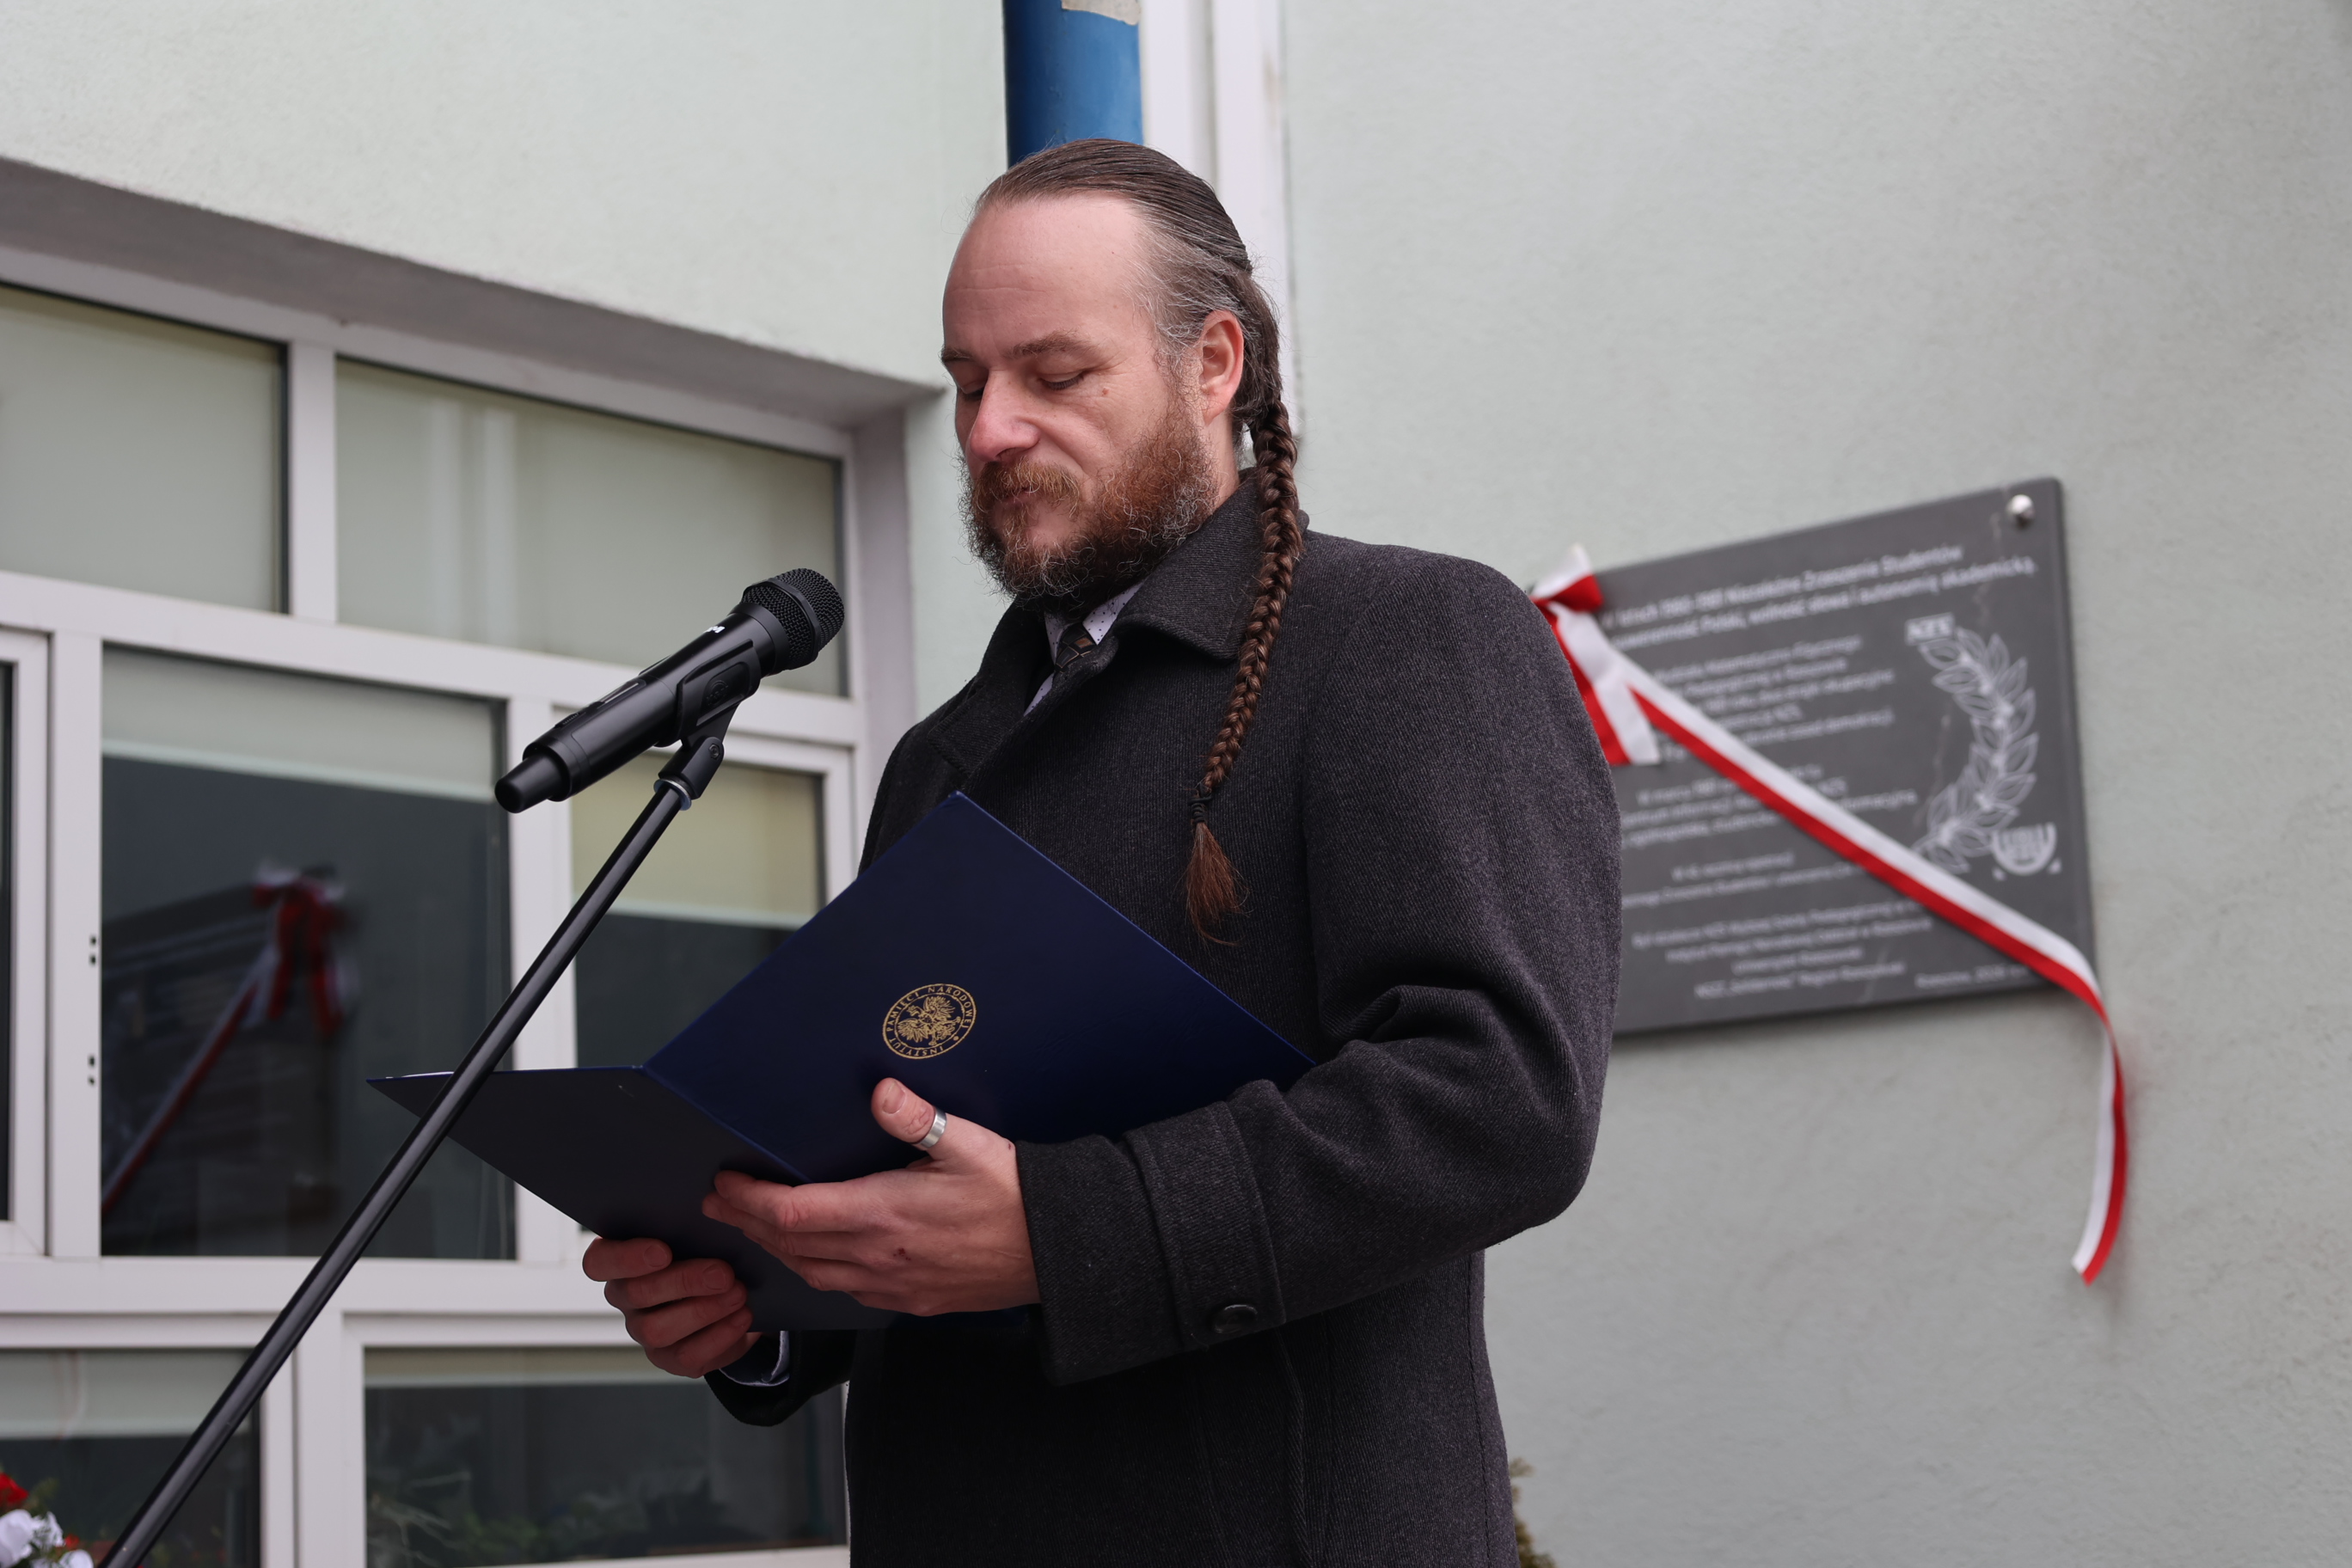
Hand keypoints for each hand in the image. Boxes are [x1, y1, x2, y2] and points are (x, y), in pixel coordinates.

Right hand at [582, 1237, 757, 1376]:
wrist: (733, 1292)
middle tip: (722, 1273)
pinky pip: (686, 1355)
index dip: (626, 1258)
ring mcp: (644, 1330)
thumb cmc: (707, 1251)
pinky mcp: (670, 1358)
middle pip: (636, 1294)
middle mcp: (626, 1297)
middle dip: (683, 1282)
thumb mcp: (698, 1232)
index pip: (599, 1261)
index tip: (662, 1251)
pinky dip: (718, 1335)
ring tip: (737, 1293)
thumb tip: (712, 1203)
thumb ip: (690, 1222)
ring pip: (657, 1329)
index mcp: (621, 1259)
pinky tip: (741, 1316)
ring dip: (703, 1310)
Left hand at [704, 1078, 1039, 1315]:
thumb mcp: (969, 1145)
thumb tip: (880, 1091)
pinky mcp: (909, 1302)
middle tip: (721, 1204)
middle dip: (748, 1223)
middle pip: (791, 1245)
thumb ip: (918, 1119)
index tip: (727, 1182)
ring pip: (813, 1273)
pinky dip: (815, 1271)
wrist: (1058, 1252)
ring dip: (777, 1251)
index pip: (792, 1212)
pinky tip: (815, 1259)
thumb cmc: (1015, 1197)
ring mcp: (891, 1285)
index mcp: (883, 1214)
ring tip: (756, 1230)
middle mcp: (878, 1257)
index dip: (750, 1199)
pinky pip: (844, 1291)